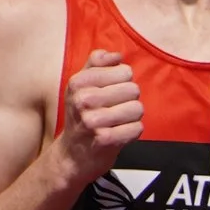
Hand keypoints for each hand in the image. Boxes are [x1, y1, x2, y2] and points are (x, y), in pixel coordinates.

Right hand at [56, 49, 142, 177]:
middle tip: (114, 110)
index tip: (110, 93)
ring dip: (132, 117)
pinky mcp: (106, 140)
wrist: (72, 154)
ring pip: (138, 108)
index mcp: (78, 82)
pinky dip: (133, 132)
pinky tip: (119, 134)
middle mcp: (83, 99)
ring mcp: (94, 120)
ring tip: (117, 122)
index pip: (124, 70)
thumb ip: (95, 64)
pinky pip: (137, 128)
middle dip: (129, 100)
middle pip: (133, 89)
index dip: (123, 82)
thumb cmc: (80, 116)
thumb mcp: (80, 86)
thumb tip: (116, 55)